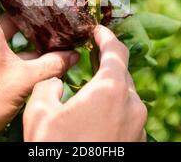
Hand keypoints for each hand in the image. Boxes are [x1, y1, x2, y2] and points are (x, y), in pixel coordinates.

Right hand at [23, 25, 146, 141]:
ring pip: (126, 94)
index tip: (96, 30)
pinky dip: (114, 107)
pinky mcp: (138, 142)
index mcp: (112, 90)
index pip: (116, 50)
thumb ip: (48, 84)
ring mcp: (139, 125)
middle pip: (122, 72)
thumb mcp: (40, 113)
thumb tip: (56, 79)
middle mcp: (133, 104)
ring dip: (109, 86)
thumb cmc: (57, 150)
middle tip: (89, 55)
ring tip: (89, 86)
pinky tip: (95, 115)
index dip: (106, 36)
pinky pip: (128, 114)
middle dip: (106, 62)